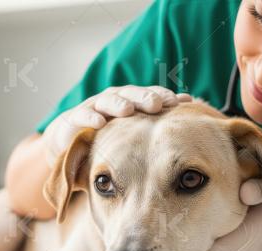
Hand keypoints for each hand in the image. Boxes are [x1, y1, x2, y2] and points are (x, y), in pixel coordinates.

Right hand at [42, 86, 192, 167]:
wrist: (68, 145)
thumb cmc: (108, 143)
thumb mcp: (132, 140)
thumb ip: (156, 133)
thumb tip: (193, 129)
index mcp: (131, 104)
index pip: (150, 96)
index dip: (164, 97)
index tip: (180, 103)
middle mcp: (113, 102)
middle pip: (131, 95)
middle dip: (144, 97)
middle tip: (157, 104)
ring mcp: (93, 108)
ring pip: (107, 101)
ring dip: (118, 104)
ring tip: (128, 110)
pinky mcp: (72, 119)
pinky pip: (81, 116)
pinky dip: (90, 118)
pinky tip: (99, 123)